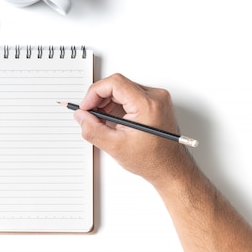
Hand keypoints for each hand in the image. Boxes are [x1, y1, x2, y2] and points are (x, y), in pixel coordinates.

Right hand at [73, 73, 194, 187]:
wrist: (171, 168)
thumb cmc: (152, 160)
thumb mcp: (115, 147)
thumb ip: (93, 129)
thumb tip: (81, 116)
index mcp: (148, 105)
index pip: (115, 83)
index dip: (94, 92)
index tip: (86, 106)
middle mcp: (155, 97)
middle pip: (118, 85)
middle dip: (99, 99)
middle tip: (90, 116)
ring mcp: (157, 99)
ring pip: (122, 90)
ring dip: (107, 103)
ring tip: (102, 122)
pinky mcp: (155, 103)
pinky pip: (130, 95)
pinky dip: (117, 106)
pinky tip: (113, 121)